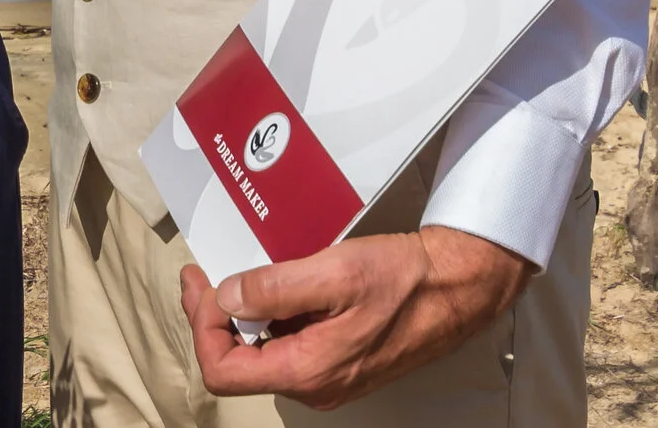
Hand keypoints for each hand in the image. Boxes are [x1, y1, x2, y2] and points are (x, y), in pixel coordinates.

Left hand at [179, 226, 528, 408]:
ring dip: (241, 315)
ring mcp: (326, 374)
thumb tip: (227, 298)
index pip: (223, 371)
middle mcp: (314, 383)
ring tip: (239, 274)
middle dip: (213, 318)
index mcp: (308, 370)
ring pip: (261, 352)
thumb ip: (274, 289)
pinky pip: (287, 343)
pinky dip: (271, 314)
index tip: (202, 284)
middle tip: (205, 275)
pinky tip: (277, 285)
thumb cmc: (406, 281)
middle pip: (237, 363)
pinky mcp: (337, 359)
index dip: (201, 326)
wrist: (456, 287)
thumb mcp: (334, 273)